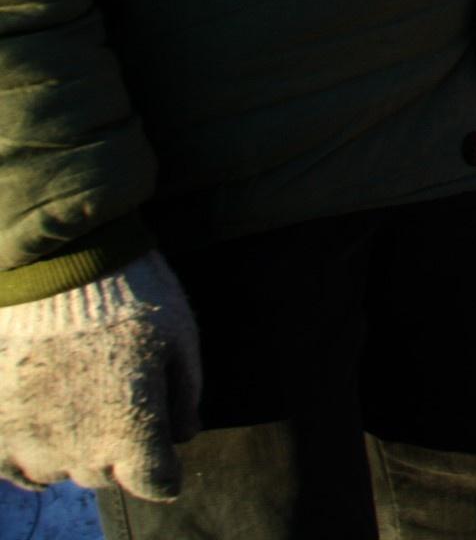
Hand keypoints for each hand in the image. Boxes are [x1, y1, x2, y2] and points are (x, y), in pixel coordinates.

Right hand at [0, 253, 200, 501]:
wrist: (54, 265)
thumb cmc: (131, 296)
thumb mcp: (181, 339)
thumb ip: (185, 396)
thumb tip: (184, 434)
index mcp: (131, 434)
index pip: (157, 484)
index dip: (166, 465)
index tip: (162, 443)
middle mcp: (78, 453)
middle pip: (107, 475)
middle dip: (120, 449)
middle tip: (119, 398)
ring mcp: (30, 444)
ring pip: (60, 471)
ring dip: (74, 447)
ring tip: (78, 395)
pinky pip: (14, 465)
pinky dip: (30, 448)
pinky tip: (43, 411)